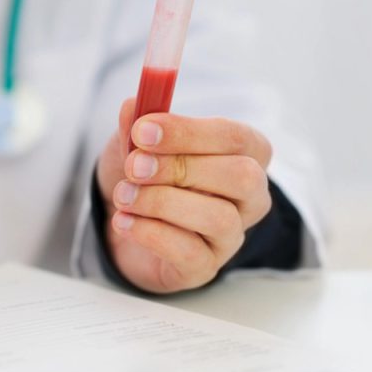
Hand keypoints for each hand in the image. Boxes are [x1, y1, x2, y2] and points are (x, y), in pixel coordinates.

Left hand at [96, 98, 272, 293]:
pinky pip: (190, 253)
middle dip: (180, 167)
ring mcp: (231, 235)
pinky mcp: (205, 267)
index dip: (188, 132)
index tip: (142, 130)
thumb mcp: (136, 141)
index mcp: (244, 152)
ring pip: (218, 217)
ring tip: (124, 196)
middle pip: (241, 176)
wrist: (122, 219)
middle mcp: (249, 195)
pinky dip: (150, 233)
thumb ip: (138, 123)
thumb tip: (133, 105)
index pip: (235, 137)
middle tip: (134, 166)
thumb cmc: (144, 173)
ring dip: (161, 202)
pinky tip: (124, 221)